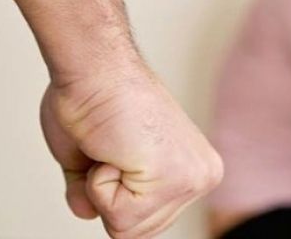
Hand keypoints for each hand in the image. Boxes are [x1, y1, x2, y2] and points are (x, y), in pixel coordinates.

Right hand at [40, 64, 223, 238]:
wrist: (95, 67)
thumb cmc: (92, 99)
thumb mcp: (94, 158)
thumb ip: (99, 192)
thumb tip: (88, 211)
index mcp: (191, 168)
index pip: (145, 218)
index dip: (112, 190)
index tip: (115, 148)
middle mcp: (201, 175)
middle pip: (139, 231)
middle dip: (108, 193)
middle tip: (111, 146)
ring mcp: (193, 178)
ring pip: (127, 229)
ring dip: (102, 187)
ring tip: (113, 146)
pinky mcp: (175, 178)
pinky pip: (120, 218)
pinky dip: (99, 185)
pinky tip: (113, 148)